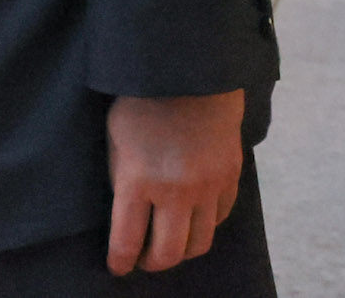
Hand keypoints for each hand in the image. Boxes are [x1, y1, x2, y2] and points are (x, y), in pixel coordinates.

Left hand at [105, 90, 244, 274]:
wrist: (189, 75)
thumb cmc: (140, 102)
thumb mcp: (115, 139)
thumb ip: (122, 179)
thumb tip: (126, 215)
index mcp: (137, 180)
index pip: (127, 239)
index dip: (121, 261)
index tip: (117, 268)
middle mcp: (174, 191)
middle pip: (169, 252)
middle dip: (153, 263)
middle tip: (143, 261)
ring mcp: (206, 187)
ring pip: (199, 242)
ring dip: (182, 251)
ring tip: (169, 246)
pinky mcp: (230, 179)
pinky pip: (219, 219)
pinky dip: (204, 226)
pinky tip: (192, 221)